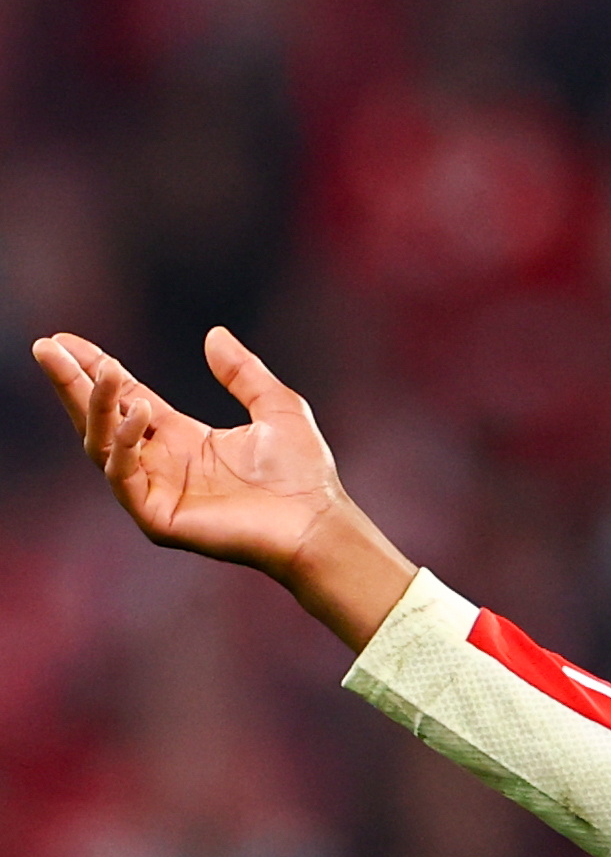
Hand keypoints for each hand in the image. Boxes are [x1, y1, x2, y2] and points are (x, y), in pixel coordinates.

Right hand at [30, 328, 414, 647]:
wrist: (317, 522)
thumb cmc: (304, 475)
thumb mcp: (277, 407)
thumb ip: (243, 373)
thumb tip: (214, 334)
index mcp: (183, 440)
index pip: (126, 399)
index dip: (97, 370)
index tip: (66, 339)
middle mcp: (161, 464)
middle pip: (101, 418)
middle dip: (72, 383)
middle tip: (47, 346)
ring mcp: (155, 492)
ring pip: (102, 444)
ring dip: (98, 406)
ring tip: (105, 371)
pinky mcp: (156, 517)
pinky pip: (123, 475)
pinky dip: (123, 442)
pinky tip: (137, 411)